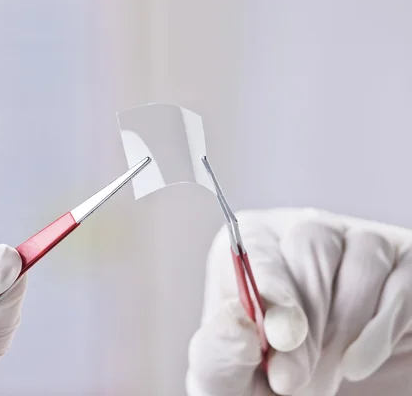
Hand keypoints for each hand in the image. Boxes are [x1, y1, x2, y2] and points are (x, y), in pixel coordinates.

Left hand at [186, 208, 411, 395]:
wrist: (312, 395)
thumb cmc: (263, 381)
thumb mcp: (230, 377)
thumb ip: (222, 350)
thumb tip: (235, 318)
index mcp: (250, 249)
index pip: (254, 239)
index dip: (268, 284)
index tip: (279, 336)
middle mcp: (302, 236)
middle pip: (311, 242)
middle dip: (306, 314)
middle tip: (292, 378)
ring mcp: (358, 246)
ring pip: (362, 258)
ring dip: (342, 326)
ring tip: (321, 377)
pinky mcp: (404, 270)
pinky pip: (403, 282)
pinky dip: (381, 329)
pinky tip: (356, 364)